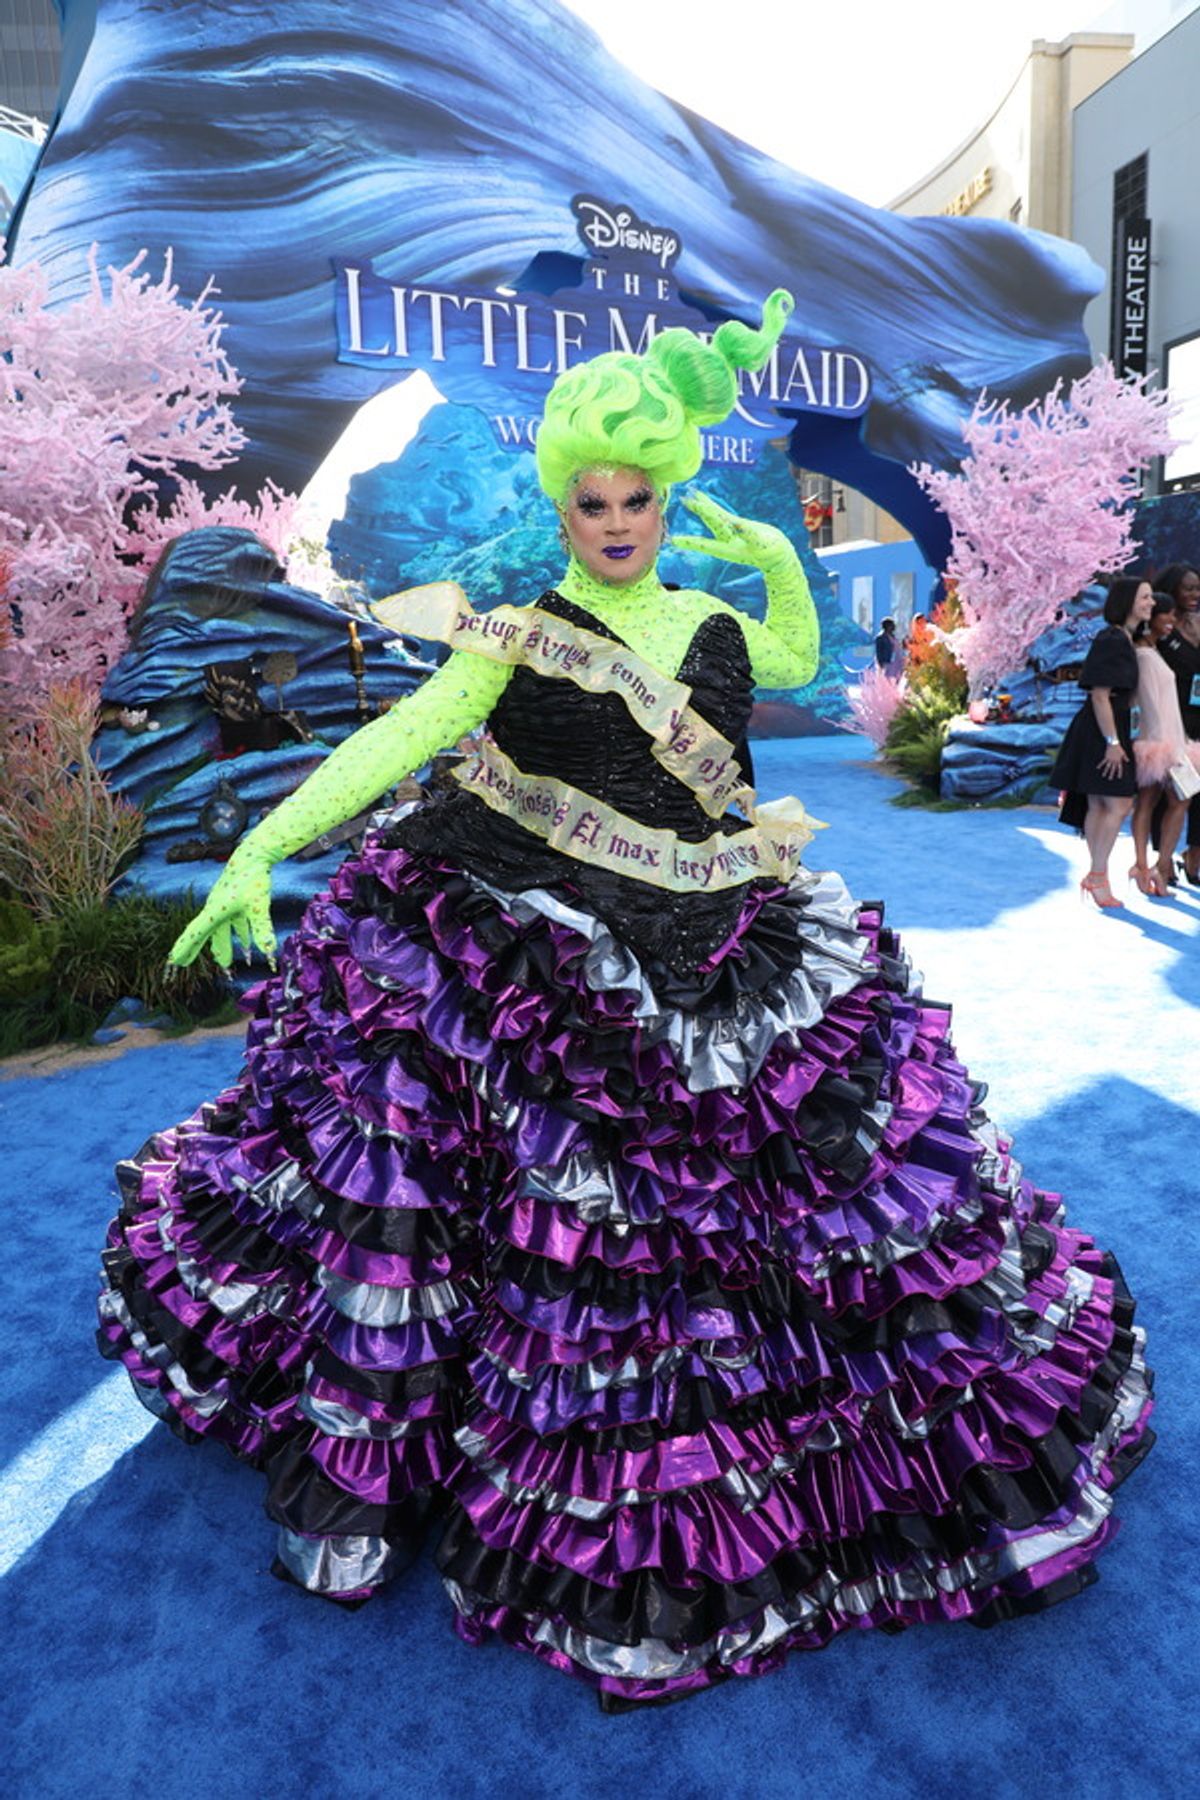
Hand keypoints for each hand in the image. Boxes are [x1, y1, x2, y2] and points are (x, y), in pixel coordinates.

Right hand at [168, 843, 275, 969]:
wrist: (254, 854)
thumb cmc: (253, 879)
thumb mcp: (258, 906)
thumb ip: (261, 929)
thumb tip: (268, 950)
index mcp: (214, 911)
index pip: (195, 933)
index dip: (184, 948)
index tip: (173, 960)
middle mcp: (215, 908)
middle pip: (203, 933)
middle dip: (195, 949)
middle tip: (183, 963)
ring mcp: (224, 903)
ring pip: (221, 929)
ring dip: (224, 945)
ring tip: (226, 963)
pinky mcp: (234, 900)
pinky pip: (234, 922)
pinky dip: (240, 934)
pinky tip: (249, 946)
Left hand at [670, 490, 793, 574]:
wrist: (780, 557)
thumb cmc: (772, 554)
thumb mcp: (759, 543)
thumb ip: (746, 533)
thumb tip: (733, 523)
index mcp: (729, 549)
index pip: (706, 543)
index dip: (691, 541)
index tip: (674, 540)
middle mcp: (728, 540)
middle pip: (711, 522)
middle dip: (698, 511)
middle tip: (685, 499)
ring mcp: (733, 534)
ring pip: (715, 517)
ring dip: (704, 506)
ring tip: (692, 494)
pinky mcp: (740, 527)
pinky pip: (725, 515)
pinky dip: (715, 507)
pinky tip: (705, 500)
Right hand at [1098, 742, 1127, 779]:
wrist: (1114, 744)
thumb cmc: (1119, 748)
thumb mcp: (1123, 753)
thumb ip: (1125, 757)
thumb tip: (1128, 761)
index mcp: (1119, 760)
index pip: (1119, 768)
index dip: (1119, 773)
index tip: (1119, 777)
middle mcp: (1114, 761)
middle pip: (1112, 769)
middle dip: (1111, 774)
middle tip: (1110, 779)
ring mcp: (1110, 759)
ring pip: (1107, 767)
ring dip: (1105, 771)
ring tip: (1103, 775)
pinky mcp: (1106, 757)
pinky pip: (1103, 762)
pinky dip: (1100, 765)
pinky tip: (1097, 768)